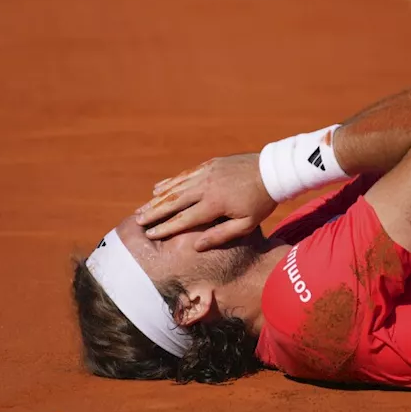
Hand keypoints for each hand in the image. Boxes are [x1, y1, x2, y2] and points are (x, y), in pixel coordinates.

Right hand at [134, 154, 276, 250]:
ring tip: (143, 207)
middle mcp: (206, 186)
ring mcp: (206, 173)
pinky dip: (169, 182)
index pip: (184, 218)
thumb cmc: (261, 202)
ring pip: (175, 187)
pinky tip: (158, 188)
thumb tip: (196, 246)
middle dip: (154, 212)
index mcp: (215, 204)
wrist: (272, 171)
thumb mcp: (246, 225)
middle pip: (173, 201)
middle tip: (138, 221)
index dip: (165, 227)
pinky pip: (184, 175)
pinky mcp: (208, 165)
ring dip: (157, 198)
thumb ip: (220, 235)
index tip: (150, 234)